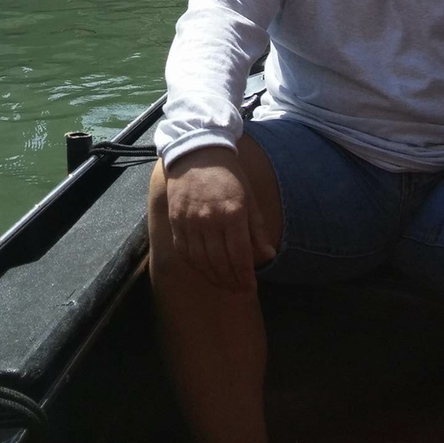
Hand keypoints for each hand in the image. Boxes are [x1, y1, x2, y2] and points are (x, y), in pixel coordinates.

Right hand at [165, 147, 274, 292]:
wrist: (196, 152)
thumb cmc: (228, 175)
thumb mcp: (249, 197)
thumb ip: (257, 229)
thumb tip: (268, 256)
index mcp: (233, 213)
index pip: (240, 255)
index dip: (245, 276)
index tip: (250, 288)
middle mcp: (211, 219)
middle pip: (220, 262)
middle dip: (231, 281)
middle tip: (238, 291)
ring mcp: (190, 220)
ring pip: (201, 260)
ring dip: (213, 277)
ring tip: (223, 284)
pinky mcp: (175, 219)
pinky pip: (184, 250)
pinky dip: (194, 265)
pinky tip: (204, 270)